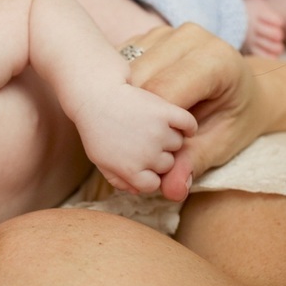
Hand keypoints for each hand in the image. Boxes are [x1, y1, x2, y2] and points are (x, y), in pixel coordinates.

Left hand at [74, 83, 196, 194]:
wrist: (96, 95)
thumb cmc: (96, 129)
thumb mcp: (100, 160)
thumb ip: (120, 180)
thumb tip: (138, 191)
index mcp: (131, 171)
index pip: (153, 184)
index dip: (147, 173)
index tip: (141, 161)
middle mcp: (148, 155)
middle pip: (167, 164)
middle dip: (158, 154)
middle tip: (144, 138)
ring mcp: (159, 133)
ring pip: (178, 144)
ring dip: (170, 136)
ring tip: (153, 125)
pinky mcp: (167, 112)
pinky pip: (189, 125)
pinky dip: (188, 125)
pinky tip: (177, 123)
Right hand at [125, 24, 271, 200]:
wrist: (245, 89)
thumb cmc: (237, 117)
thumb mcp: (222, 143)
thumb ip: (195, 162)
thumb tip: (170, 190)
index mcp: (215, 59)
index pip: (164, 93)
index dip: (154, 127)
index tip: (159, 150)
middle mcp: (189, 36)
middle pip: (141, 81)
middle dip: (139, 117)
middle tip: (151, 142)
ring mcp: (167, 32)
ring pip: (127, 73)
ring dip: (130, 104)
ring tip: (149, 124)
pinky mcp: (150, 36)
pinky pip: (125, 67)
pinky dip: (127, 91)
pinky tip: (142, 106)